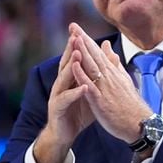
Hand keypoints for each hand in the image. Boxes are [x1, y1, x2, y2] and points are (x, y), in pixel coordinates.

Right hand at [34, 35, 94, 162]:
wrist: (65, 132)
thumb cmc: (78, 110)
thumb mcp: (90, 90)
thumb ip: (96, 74)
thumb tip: (105, 56)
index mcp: (70, 79)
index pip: (73, 59)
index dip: (77, 45)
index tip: (81, 30)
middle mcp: (62, 84)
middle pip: (66, 64)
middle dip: (70, 49)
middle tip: (76, 35)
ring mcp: (58, 95)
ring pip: (64, 78)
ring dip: (71, 67)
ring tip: (77, 55)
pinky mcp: (58, 108)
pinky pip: (66, 99)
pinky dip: (75, 93)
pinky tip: (83, 87)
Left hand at [68, 23, 152, 143]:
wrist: (139, 124)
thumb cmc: (130, 105)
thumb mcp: (123, 80)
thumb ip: (114, 64)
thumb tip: (107, 47)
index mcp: (113, 73)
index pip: (98, 53)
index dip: (87, 40)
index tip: (77, 28)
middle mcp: (109, 77)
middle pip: (94, 56)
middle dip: (83, 40)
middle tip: (73, 25)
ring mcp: (105, 88)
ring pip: (92, 67)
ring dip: (82, 52)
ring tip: (73, 38)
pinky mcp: (101, 101)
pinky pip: (90, 85)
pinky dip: (82, 75)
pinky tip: (74, 65)